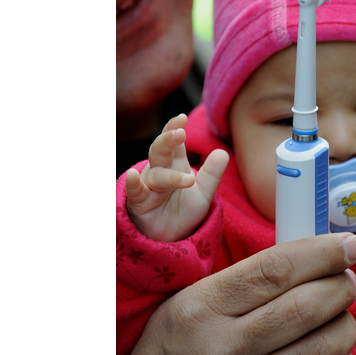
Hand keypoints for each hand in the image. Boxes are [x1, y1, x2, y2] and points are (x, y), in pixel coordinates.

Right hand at [125, 114, 228, 241]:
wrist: (172, 237)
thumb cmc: (184, 210)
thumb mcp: (204, 193)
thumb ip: (212, 174)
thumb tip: (223, 152)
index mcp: (175, 163)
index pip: (174, 142)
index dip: (175, 129)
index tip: (182, 119)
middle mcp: (160, 169)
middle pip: (160, 149)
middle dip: (168, 139)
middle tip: (180, 133)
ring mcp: (148, 185)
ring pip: (155, 173)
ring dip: (169, 175)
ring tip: (188, 179)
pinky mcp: (139, 201)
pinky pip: (134, 190)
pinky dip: (133, 183)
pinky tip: (133, 175)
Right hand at [131, 233, 355, 354]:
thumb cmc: (187, 338)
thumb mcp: (199, 298)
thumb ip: (252, 276)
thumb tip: (320, 253)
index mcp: (205, 306)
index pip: (276, 269)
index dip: (321, 252)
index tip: (347, 244)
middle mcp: (227, 346)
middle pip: (306, 307)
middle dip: (340, 285)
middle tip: (345, 277)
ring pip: (324, 346)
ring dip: (343, 322)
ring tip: (336, 312)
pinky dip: (334, 352)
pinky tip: (322, 341)